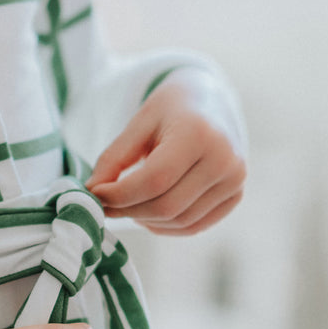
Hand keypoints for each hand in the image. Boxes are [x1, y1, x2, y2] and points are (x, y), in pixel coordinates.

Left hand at [85, 67, 245, 235]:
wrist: (211, 101)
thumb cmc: (170, 110)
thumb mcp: (138, 123)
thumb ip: (114, 158)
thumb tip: (92, 192)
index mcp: (199, 133)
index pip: (155, 179)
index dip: (120, 194)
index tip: (95, 193)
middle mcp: (224, 160)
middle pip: (167, 205)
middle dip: (128, 210)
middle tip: (105, 204)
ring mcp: (234, 181)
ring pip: (179, 221)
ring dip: (144, 220)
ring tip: (127, 204)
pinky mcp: (235, 196)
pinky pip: (194, 226)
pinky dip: (164, 227)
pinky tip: (147, 213)